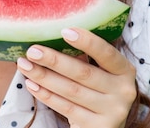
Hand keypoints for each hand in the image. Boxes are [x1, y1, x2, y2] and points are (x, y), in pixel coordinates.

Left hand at [16, 28, 136, 127]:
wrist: (103, 126)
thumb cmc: (96, 91)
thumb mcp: (99, 74)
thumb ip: (84, 58)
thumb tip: (50, 38)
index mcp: (124, 70)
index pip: (107, 54)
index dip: (87, 42)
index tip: (64, 31)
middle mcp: (124, 91)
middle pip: (84, 73)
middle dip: (54, 60)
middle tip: (32, 51)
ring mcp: (113, 111)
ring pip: (71, 90)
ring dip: (44, 77)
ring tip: (24, 66)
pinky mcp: (98, 127)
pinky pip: (67, 108)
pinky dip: (47, 95)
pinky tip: (32, 85)